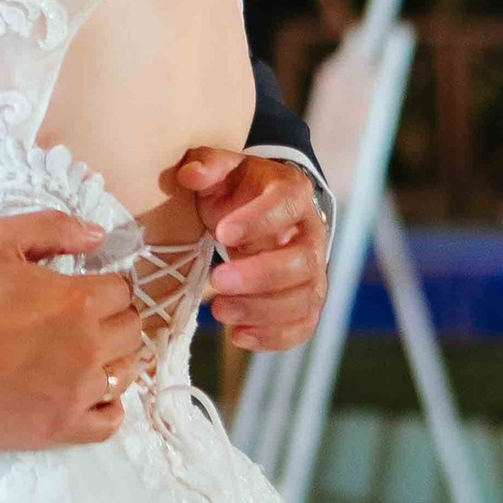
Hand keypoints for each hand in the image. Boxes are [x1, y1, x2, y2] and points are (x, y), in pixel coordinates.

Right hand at [0, 212, 141, 450]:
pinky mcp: (60, 428)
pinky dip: (108, 404)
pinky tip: (87, 392)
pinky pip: (110, 421)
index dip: (104, 286)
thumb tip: (99, 235)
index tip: (83, 290)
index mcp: (77, 300)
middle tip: (80, 320)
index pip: (123, 291)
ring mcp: (76, 393)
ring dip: (112, 358)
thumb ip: (54, 228)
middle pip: (130, 330)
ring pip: (126, 372)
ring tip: (82, 354)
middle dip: (111, 319)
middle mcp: (87, 348)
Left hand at [177, 151, 328, 351]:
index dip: (257, 221)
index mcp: (292, 194)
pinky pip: (303, 324)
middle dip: (259, 276)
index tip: (221, 234)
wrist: (265, 208)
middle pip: (302, 261)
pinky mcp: (307, 300)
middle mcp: (311, 234)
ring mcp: (313, 271)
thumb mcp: (224, 170)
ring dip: (263, 311)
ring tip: (220, 311)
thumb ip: (208, 165)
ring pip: (304, 298)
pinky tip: (239, 335)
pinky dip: (274, 337)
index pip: (285, 207)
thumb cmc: (241, 190)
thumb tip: (189, 173)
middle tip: (216, 281)